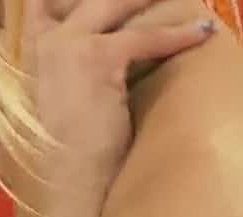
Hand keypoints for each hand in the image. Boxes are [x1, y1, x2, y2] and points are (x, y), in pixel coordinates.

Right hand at [18, 0, 215, 216]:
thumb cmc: (81, 147)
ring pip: (117, 6)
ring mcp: (69, 45)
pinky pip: (145, 39)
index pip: (54, 4)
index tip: (121, 1)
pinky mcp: (96, 60)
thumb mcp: (79, 98)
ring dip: (152, 1)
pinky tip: (201, 34)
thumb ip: (94, 75)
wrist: (73, 174)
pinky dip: (177, 35)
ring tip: (190, 4)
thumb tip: (124, 69)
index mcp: (40, 48)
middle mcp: (50, 40)